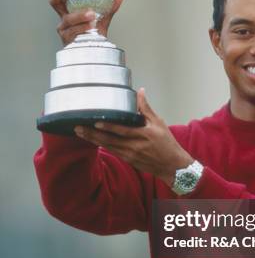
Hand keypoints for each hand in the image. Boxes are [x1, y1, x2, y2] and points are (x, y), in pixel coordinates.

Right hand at [49, 0, 125, 45]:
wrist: (94, 52)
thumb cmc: (93, 33)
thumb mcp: (102, 17)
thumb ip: (110, 6)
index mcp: (68, 9)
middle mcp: (63, 17)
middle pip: (55, 1)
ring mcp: (64, 28)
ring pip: (68, 19)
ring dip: (80, 15)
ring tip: (91, 14)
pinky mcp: (67, 40)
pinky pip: (73, 32)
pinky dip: (82, 28)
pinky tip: (90, 26)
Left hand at [74, 88, 193, 186]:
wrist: (173, 166)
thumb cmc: (167, 143)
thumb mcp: (159, 123)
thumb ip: (146, 108)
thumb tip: (140, 91)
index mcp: (144, 135)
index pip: (122, 131)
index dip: (108, 127)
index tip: (96, 122)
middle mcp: (135, 146)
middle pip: (110, 140)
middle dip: (92, 134)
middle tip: (78, 128)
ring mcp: (130, 155)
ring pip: (108, 147)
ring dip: (93, 140)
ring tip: (80, 133)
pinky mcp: (128, 160)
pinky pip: (112, 151)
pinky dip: (101, 145)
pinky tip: (92, 140)